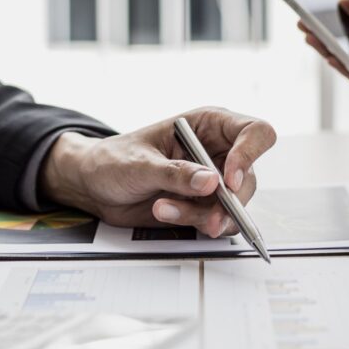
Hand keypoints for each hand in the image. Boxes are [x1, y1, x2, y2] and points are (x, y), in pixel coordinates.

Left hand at [40, 108, 275, 237]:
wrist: (95, 185)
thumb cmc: (113, 160)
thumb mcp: (140, 164)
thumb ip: (175, 173)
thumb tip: (211, 182)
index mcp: (208, 124)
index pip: (253, 132)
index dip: (249, 155)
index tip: (228, 181)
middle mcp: (216, 151)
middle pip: (248, 177)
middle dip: (227, 201)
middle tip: (208, 216)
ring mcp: (211, 181)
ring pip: (234, 204)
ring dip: (205, 215)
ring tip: (164, 209)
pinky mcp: (203, 205)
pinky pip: (218, 220)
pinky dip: (197, 224)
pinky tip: (167, 214)